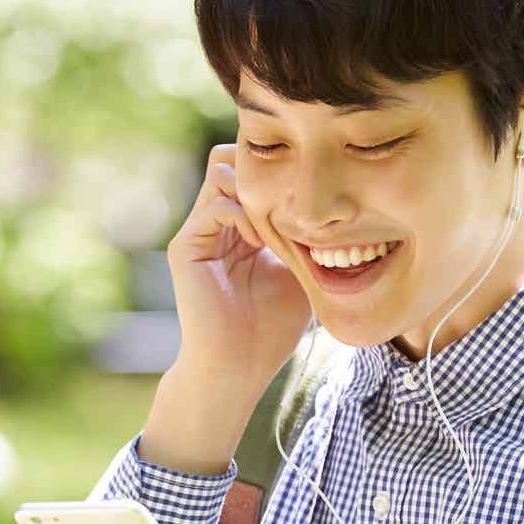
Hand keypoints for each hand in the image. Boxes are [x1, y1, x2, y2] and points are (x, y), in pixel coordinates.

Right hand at [167, 144, 313, 394]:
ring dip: (255, 190)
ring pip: (222, 170)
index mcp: (242, 226)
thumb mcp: (301, 271)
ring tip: (276, 223)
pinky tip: (259, 243)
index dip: (282, 167)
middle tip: (294, 196)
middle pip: (234, 157)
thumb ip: (306, 234)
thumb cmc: (272, 328)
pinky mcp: (186, 247)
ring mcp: (199, 232)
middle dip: (266, 168)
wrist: (238, 366)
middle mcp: (217, 223)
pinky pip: (214, 205)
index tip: (314, 186)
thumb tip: (336, 203)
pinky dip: (242, 215)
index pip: (255, 170)